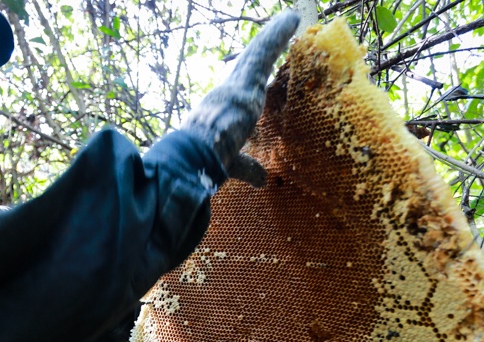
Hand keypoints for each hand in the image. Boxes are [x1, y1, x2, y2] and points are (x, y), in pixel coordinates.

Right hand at [181, 9, 299, 185]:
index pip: (241, 87)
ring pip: (258, 54)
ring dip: (274, 35)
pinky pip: (265, 53)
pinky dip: (278, 35)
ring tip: (289, 19)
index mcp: (223, 110)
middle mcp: (229, 93)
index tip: (260, 66)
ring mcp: (237, 86)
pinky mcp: (245, 82)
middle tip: (280, 30)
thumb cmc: (204, 164)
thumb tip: (262, 179)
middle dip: (265, 47)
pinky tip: (291, 19)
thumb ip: (248, 167)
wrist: (192, 160)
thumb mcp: (232, 164)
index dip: (251, 75)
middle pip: (250, 63)